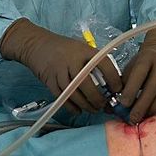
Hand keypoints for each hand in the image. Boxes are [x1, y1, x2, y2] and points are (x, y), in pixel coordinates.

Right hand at [0, 18, 120, 113]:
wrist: (37, 45)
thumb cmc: (64, 48)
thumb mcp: (82, 48)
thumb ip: (94, 62)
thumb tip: (111, 83)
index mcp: (85, 51)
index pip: (105, 65)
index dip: (114, 79)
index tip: (118, 90)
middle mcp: (73, 60)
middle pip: (88, 85)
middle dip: (97, 99)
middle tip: (103, 105)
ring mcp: (60, 71)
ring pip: (75, 94)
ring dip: (86, 105)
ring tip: (93, 109)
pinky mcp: (50, 81)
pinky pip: (63, 98)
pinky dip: (72, 107)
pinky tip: (78, 110)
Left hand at [120, 25, 155, 123]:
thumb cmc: (143, 63)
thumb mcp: (131, 67)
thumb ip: (123, 84)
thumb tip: (113, 105)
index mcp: (147, 58)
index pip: (139, 73)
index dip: (131, 89)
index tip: (124, 104)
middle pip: (154, 86)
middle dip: (142, 105)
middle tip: (133, 118)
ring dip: (155, 108)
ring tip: (144, 117)